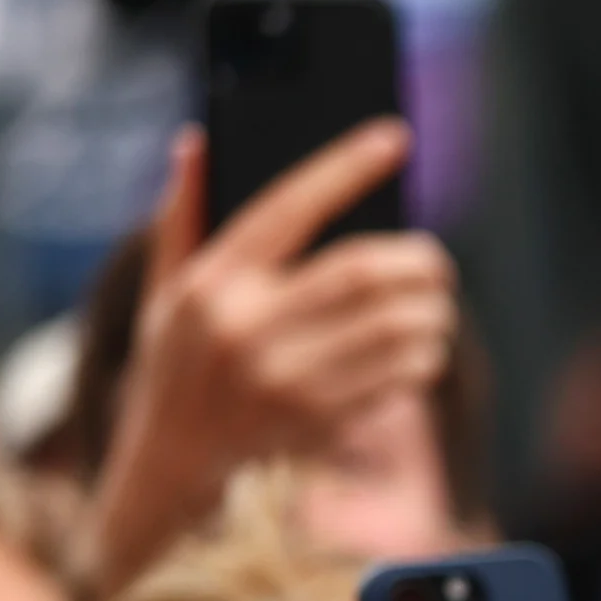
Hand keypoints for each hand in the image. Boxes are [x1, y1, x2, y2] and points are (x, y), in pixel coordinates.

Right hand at [93, 119, 457, 588]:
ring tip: (434, 309)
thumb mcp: (164, 288)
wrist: (171, 462)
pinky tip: (421, 352)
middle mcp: (244, 329)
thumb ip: (183, 218)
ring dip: (434, 315)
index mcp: (211, 282)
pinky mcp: (318, 423)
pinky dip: (424, 360)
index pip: (290, 207)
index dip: (347, 167)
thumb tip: (198, 143)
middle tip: (436, 262)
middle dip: (419, 262)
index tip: (395, 138)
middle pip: (363, 274)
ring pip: (396, 330)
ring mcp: (283, 381)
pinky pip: (399, 380)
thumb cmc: (176, 359)